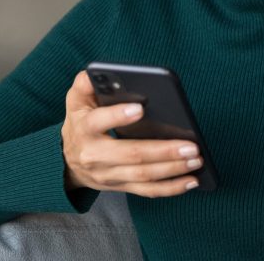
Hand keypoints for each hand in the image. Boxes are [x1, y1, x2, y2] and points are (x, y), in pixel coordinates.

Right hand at [61, 70, 202, 196]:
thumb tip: (96, 72)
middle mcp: (95, 155)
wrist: (67, 162)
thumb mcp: (76, 101)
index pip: (98, 121)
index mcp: (84, 128)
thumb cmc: (80, 122)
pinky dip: (171, 188)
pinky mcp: (121, 186)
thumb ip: (85, 84)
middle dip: (163, 151)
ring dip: (173, 169)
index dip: (118, 116)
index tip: (140, 108)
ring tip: (196, 160)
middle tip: (191, 145)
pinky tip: (191, 180)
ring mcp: (109, 175)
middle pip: (131, 154)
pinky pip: (147, 190)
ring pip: (143, 175)